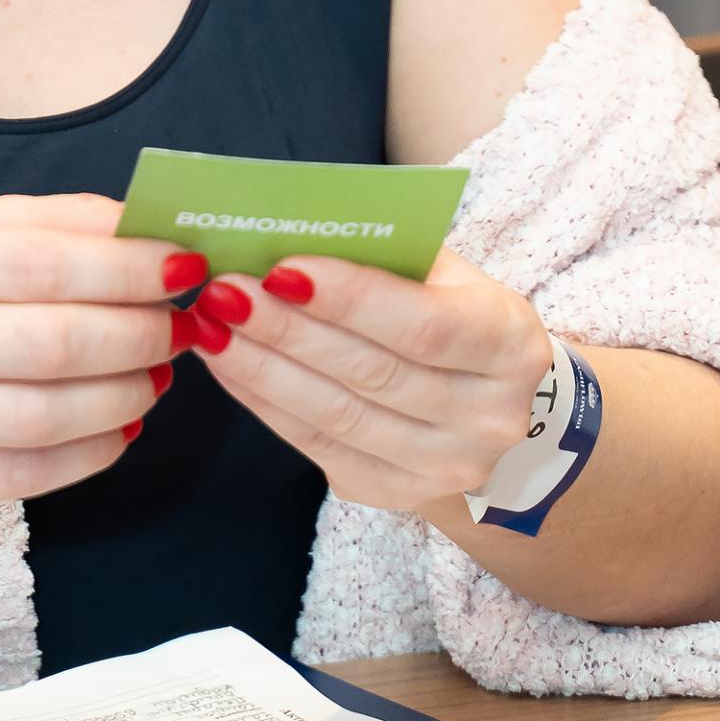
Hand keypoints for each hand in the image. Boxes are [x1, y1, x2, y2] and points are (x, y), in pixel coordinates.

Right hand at [0, 194, 203, 511]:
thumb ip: (56, 223)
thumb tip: (150, 226)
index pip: (44, 263)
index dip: (129, 268)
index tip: (187, 267)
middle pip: (55, 343)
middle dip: (140, 335)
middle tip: (183, 328)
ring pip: (49, 415)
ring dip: (127, 396)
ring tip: (158, 376)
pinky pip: (31, 473)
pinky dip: (95, 451)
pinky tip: (123, 427)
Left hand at [182, 247, 551, 514]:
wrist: (494, 405)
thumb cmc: (455, 315)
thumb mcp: (445, 273)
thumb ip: (383, 252)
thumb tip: (287, 227)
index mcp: (509, 345)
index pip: (424, 325)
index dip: (349, 298)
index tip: (280, 268)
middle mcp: (487, 417)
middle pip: (371, 373)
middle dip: (286, 330)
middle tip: (223, 292)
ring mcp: (444, 466)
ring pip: (337, 416)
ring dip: (262, 368)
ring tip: (211, 326)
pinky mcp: (395, 493)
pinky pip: (316, 446)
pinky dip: (263, 402)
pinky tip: (227, 365)